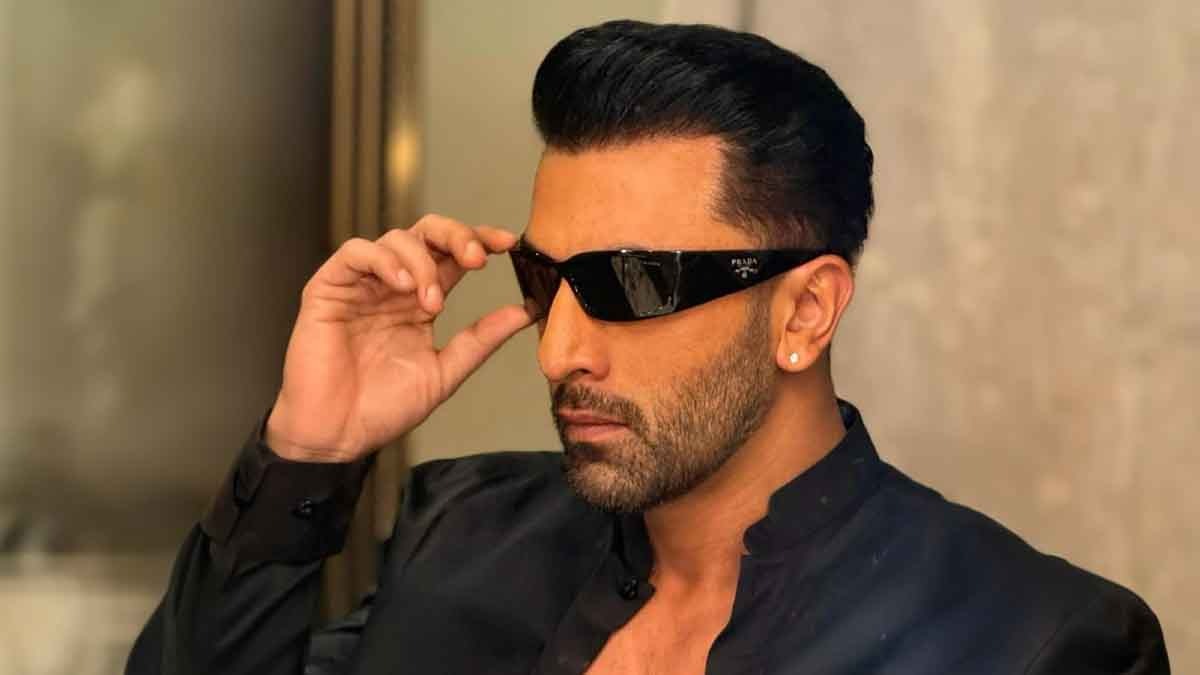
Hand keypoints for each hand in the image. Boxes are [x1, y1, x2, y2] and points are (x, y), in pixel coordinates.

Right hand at [265, 214, 533, 461]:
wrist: (338, 435)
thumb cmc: (383, 408)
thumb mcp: (445, 372)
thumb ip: (481, 339)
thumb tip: (525, 312)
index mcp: (421, 301)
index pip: (453, 255)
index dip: (479, 240)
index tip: (508, 244)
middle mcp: (393, 286)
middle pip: (428, 234)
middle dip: (457, 236)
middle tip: (478, 258)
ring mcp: (361, 285)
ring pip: (396, 238)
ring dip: (423, 262)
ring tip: (431, 302)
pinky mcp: (328, 288)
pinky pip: (355, 253)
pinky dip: (384, 260)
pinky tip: (402, 285)